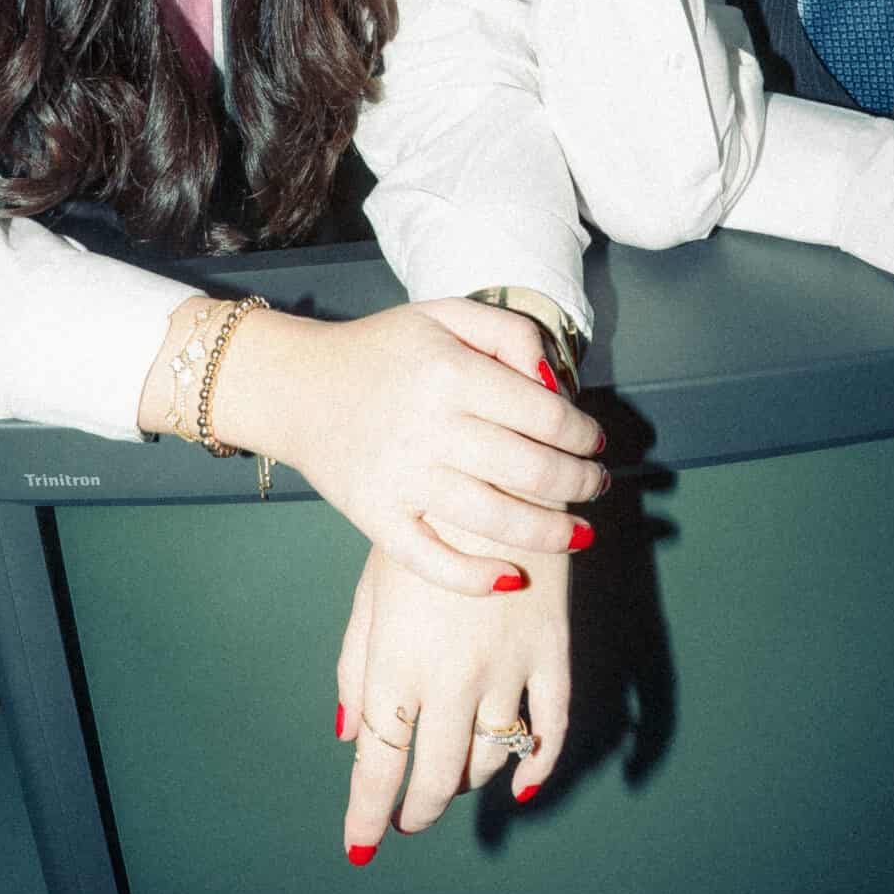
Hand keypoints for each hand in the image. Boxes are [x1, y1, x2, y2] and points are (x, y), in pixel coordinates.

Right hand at [143, 296, 604, 594]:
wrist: (297, 387)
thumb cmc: (383, 351)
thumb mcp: (445, 315)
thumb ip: (509, 332)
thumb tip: (557, 384)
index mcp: (450, 373)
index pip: (544, 415)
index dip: (583, 434)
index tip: (595, 444)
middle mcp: (428, 428)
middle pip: (531, 471)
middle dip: (580, 485)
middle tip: (596, 487)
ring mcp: (401, 478)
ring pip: (494, 521)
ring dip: (550, 534)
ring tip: (579, 535)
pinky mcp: (376, 518)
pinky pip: (431, 560)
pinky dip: (475, 577)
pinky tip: (511, 578)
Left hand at [334, 538, 571, 862]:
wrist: (497, 471)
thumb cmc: (422, 527)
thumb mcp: (372, 590)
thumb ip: (357, 665)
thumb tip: (348, 733)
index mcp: (397, 660)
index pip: (380, 761)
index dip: (369, 810)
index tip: (362, 842)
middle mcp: (452, 675)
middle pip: (435, 774)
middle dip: (417, 808)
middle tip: (407, 817)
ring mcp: (507, 667)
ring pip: (490, 758)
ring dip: (467, 782)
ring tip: (450, 784)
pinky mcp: (552, 651)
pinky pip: (552, 727)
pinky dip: (539, 764)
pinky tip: (524, 785)